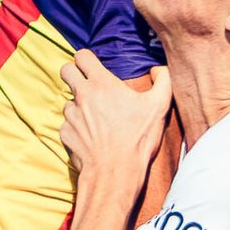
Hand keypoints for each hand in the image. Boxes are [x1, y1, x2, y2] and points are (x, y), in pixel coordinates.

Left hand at [59, 52, 172, 186]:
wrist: (115, 172)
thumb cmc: (137, 139)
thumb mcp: (159, 106)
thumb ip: (163, 80)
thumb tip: (158, 68)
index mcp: (102, 83)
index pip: (82, 56)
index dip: (87, 59)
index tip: (94, 67)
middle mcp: (82, 95)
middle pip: (66, 71)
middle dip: (74, 73)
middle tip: (88, 85)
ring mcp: (71, 115)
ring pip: (68, 100)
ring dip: (78, 105)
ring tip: (96, 119)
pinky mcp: (65, 133)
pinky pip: (68, 124)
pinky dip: (77, 128)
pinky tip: (91, 137)